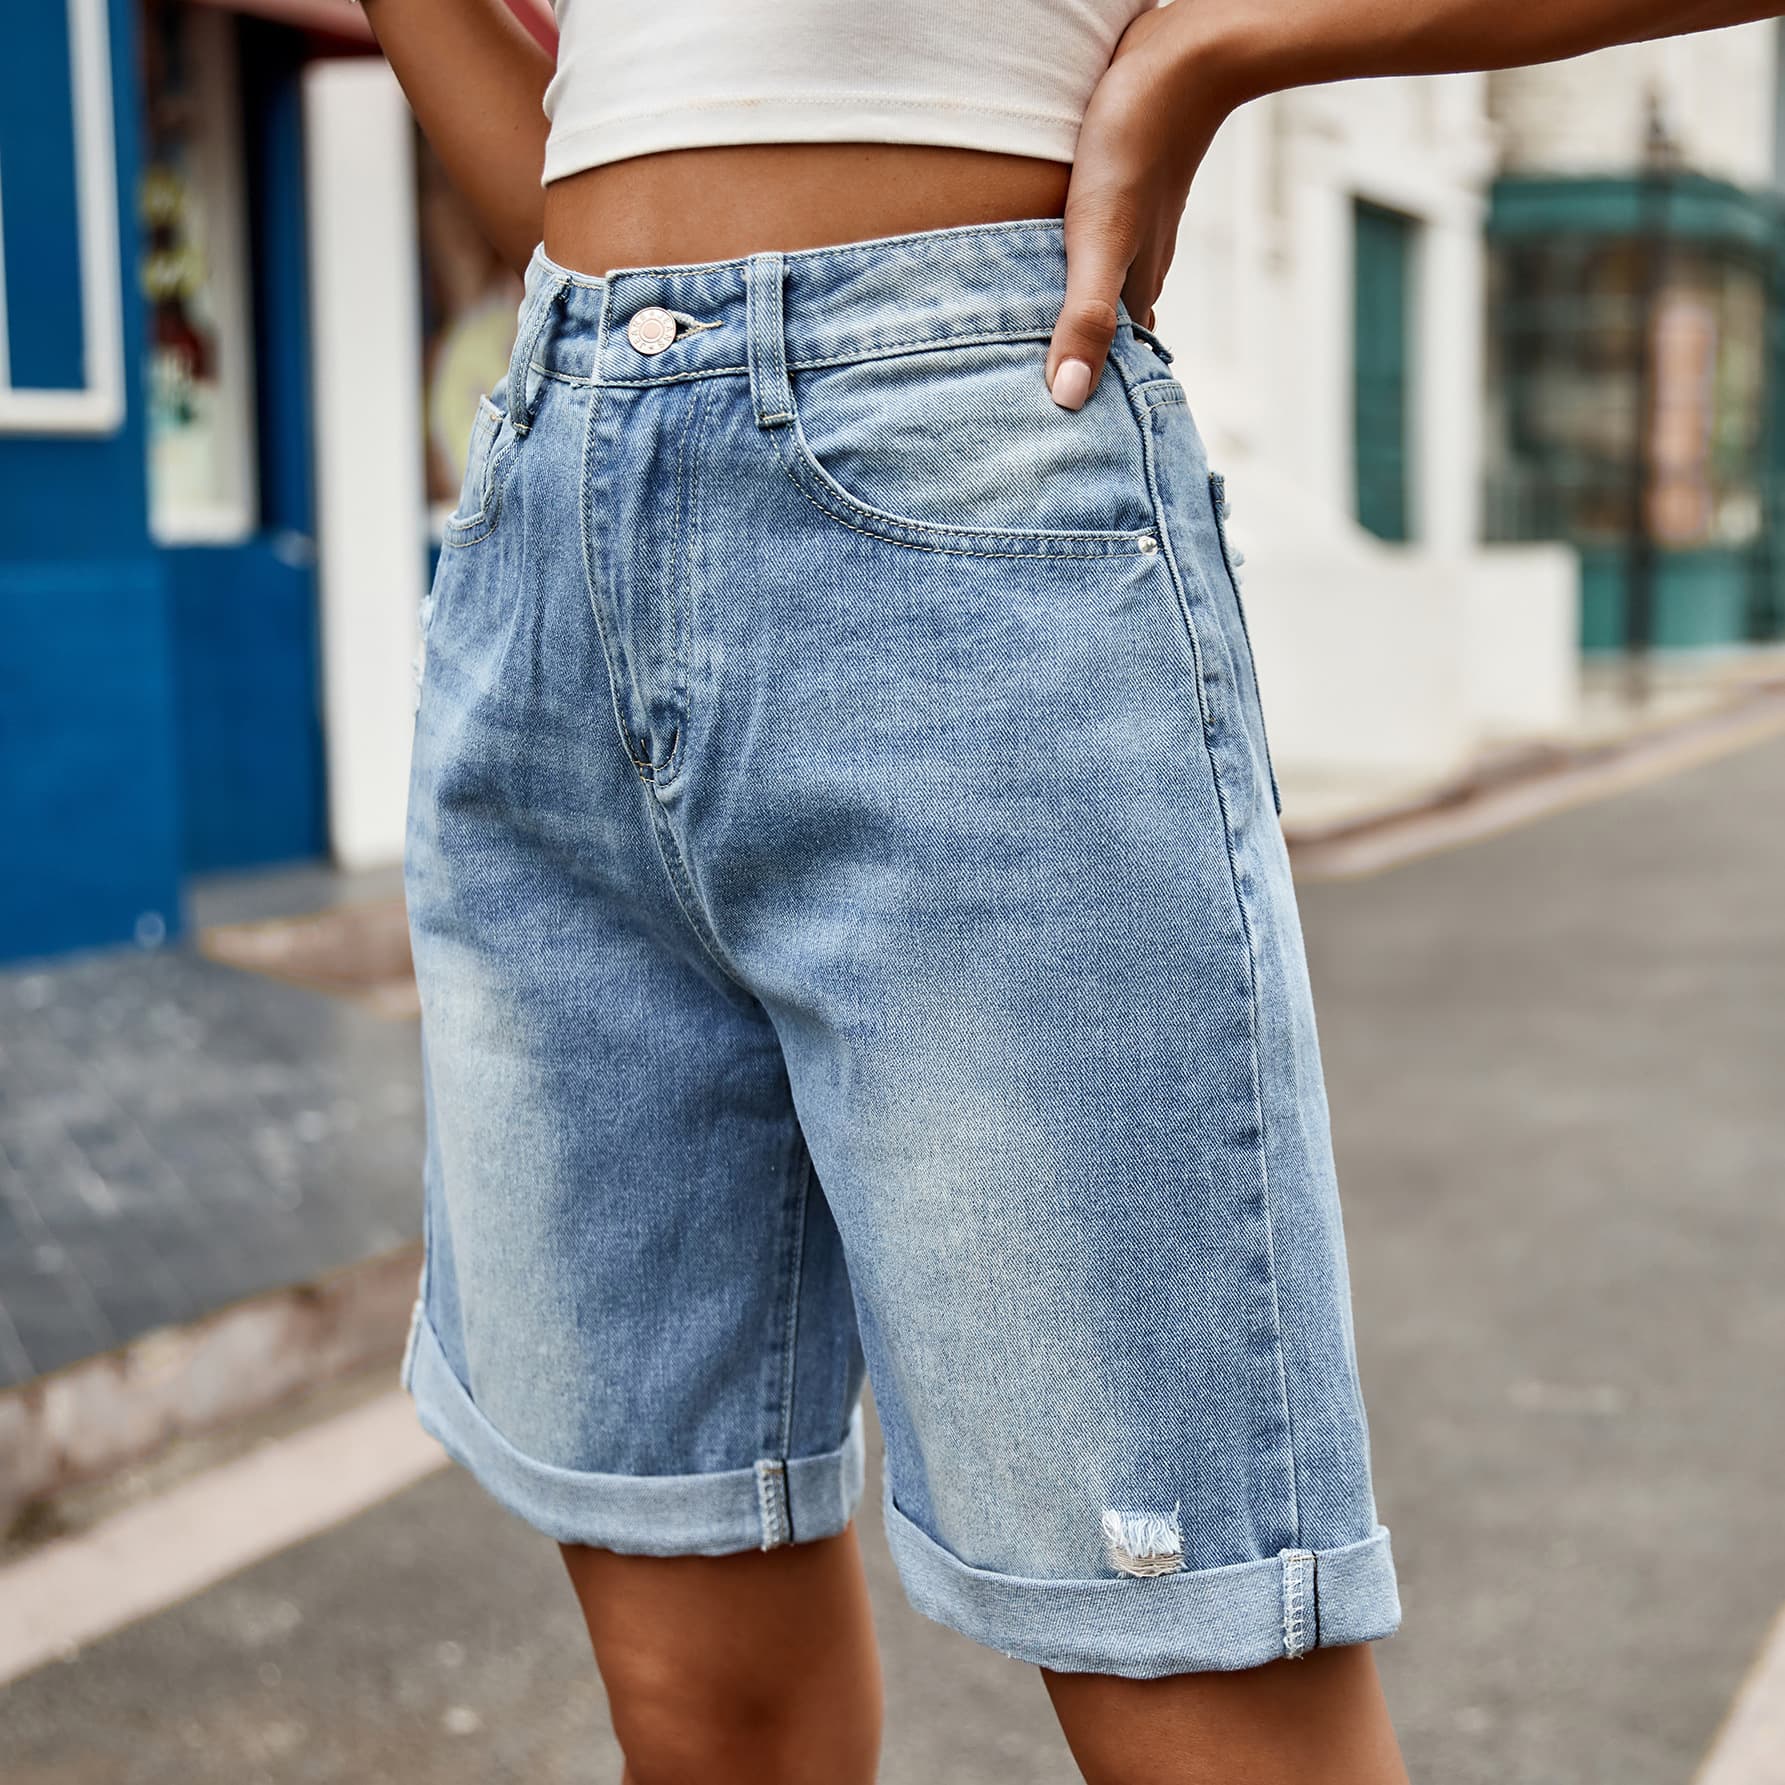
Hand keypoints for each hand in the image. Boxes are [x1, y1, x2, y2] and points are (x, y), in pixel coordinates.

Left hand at [1045, 4, 1239, 408]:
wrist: (1182, 57)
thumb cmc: (1134, 144)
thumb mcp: (1098, 238)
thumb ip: (1083, 318)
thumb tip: (1068, 400)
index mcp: (1135, 296)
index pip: (1118, 377)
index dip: (1094, 414)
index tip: (1067, 456)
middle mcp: (1138, 276)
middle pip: (1109, 347)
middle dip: (1081, 383)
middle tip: (1039, 428)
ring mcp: (1133, 240)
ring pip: (1101, 307)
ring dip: (1076, 337)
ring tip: (1037, 372)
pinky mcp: (1121, 204)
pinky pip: (1094, 264)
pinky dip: (1073, 290)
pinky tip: (1049, 288)